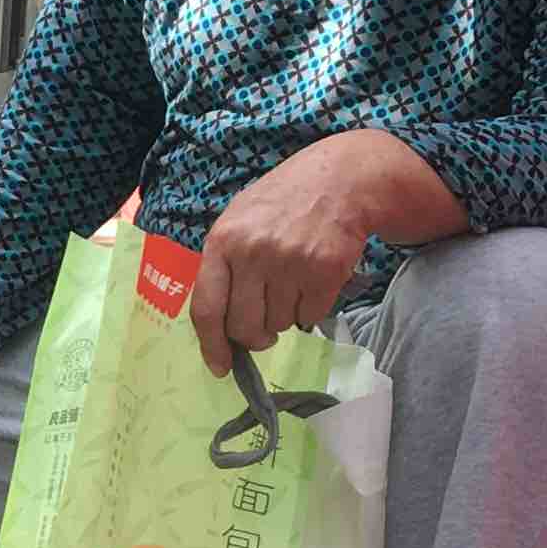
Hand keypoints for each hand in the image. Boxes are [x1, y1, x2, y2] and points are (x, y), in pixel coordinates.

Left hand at [190, 134, 410, 372]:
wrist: (340, 180)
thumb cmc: (283, 204)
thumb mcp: (239, 221)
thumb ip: (224, 267)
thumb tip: (217, 329)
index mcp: (222, 241)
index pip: (206, 308)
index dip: (211, 346)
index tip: (219, 367)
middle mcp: (253, 253)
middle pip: (243, 326)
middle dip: (254, 336)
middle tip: (264, 329)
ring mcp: (290, 263)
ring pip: (279, 325)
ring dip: (285, 317)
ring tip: (291, 285)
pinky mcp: (324, 272)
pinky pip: (309, 318)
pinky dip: (310, 310)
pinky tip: (312, 281)